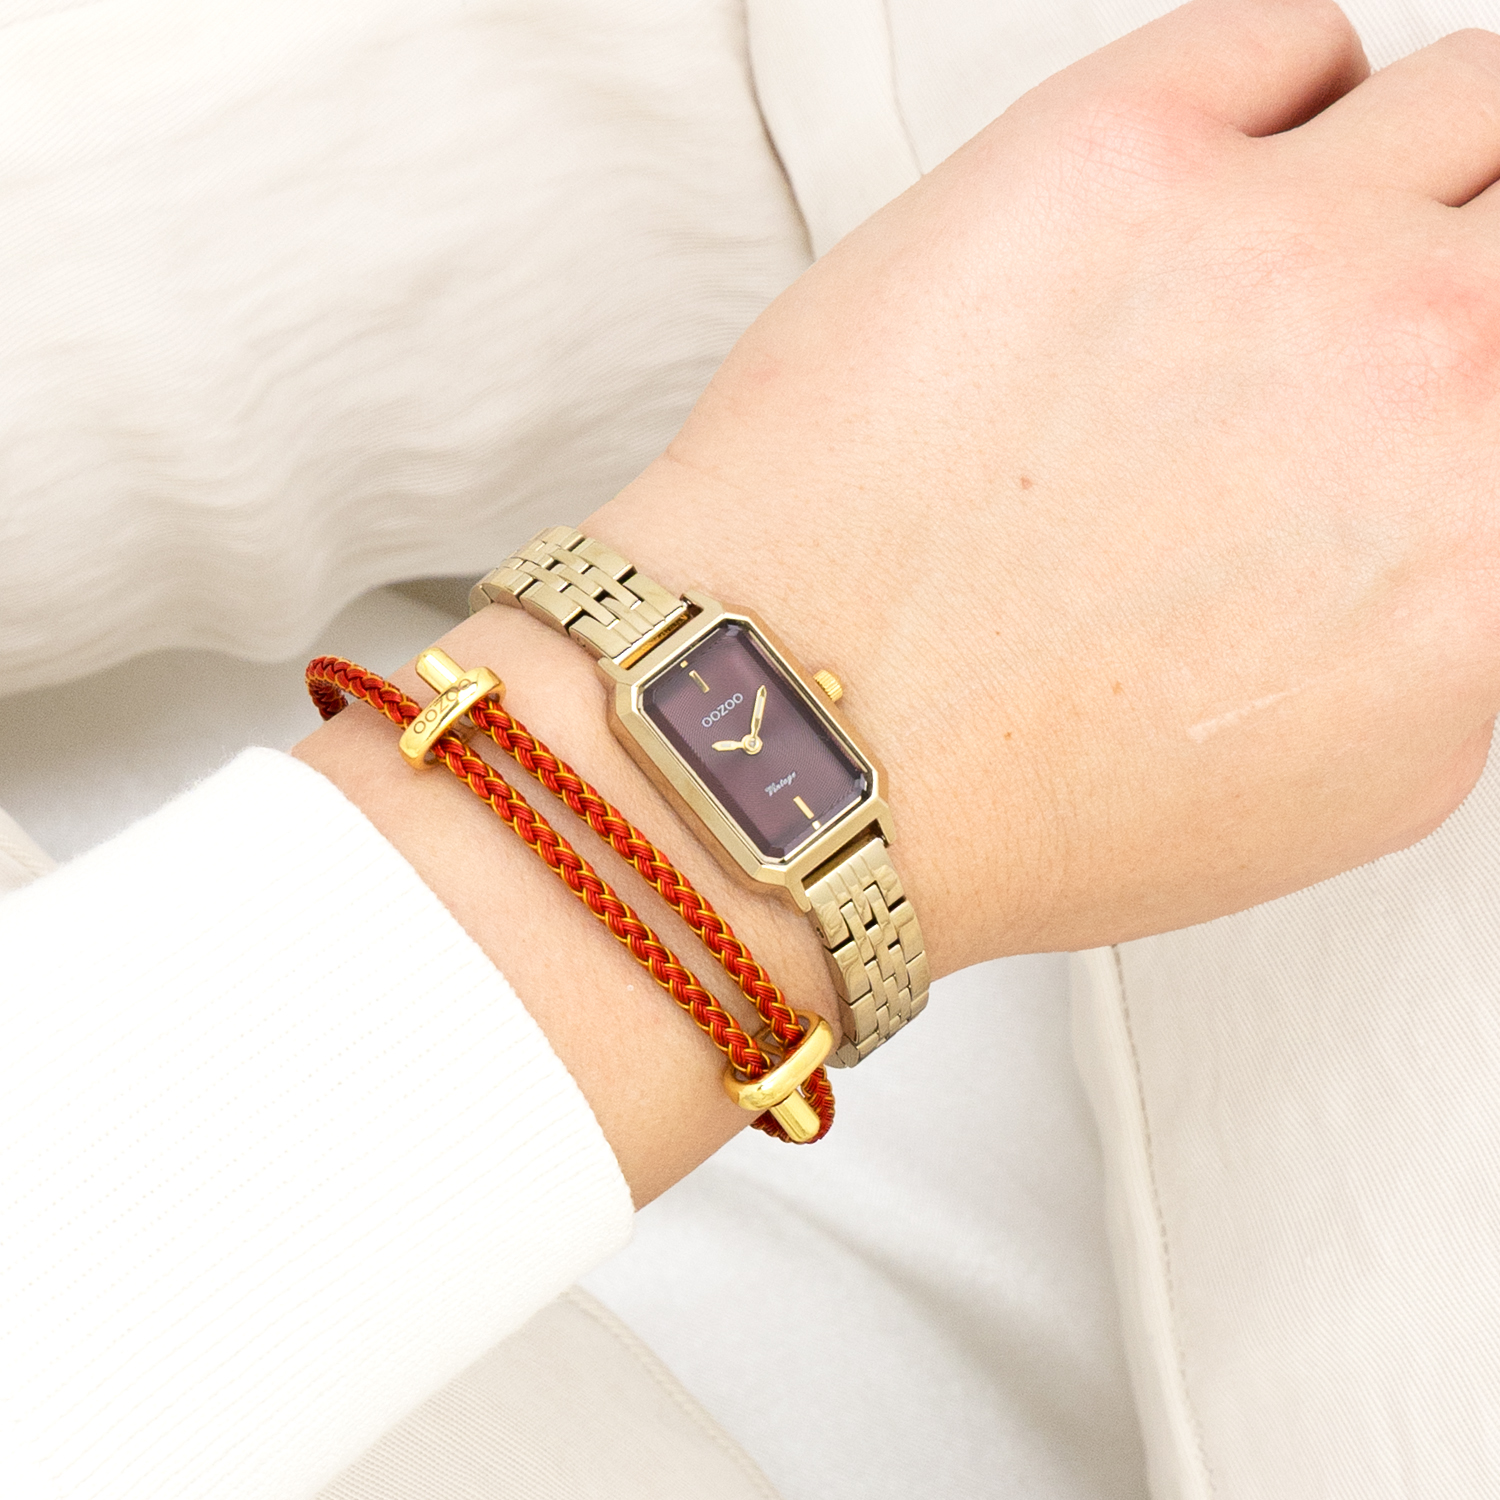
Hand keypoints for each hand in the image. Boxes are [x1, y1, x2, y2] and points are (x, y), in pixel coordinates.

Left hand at [597, 0, 1499, 963]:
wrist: (811, 741)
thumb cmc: (1029, 792)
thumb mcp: (1356, 777)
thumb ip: (1469, 610)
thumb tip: (1468, 495)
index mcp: (1496, 535)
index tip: (1473, 375)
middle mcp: (1425, 361)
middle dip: (1488, 254)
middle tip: (1409, 309)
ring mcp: (1270, 237)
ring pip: (1461, 98)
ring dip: (1412, 169)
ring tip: (1300, 256)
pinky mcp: (1102, 152)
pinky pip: (1282, 45)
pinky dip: (1277, 104)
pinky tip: (1200, 196)